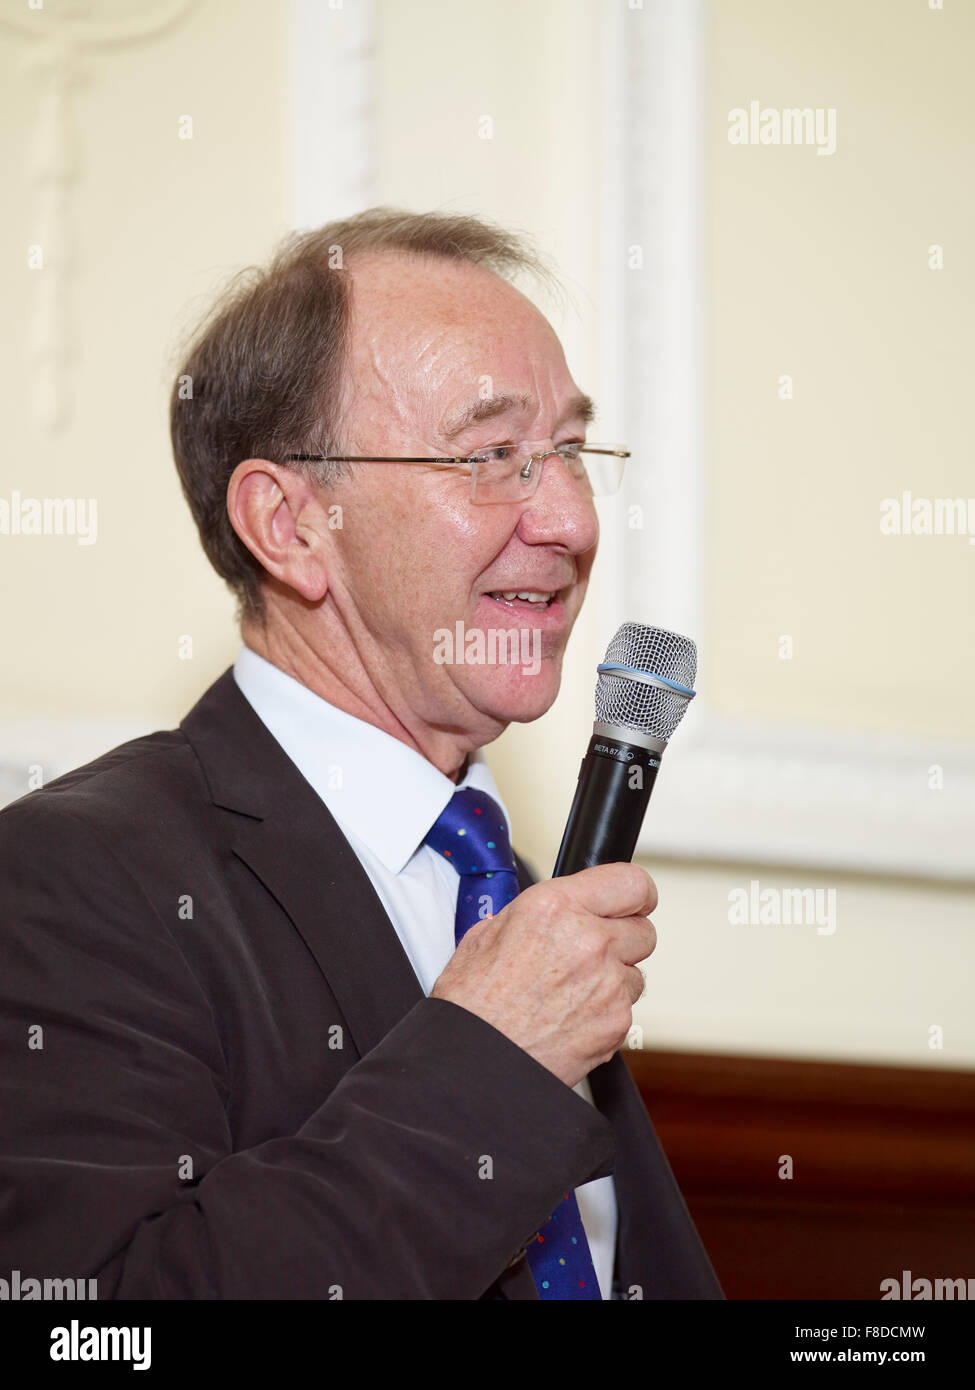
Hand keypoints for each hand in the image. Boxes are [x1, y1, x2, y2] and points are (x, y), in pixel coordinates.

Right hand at [430, 862, 656, 1088]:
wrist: (475, 1064)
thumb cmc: (473, 1007)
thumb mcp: (486, 935)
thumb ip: (533, 914)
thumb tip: (554, 912)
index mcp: (555, 908)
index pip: (631, 883)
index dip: (636, 894)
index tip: (634, 901)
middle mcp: (588, 941)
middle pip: (643, 929)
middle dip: (623, 939)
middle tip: (592, 952)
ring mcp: (608, 984)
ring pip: (636, 973)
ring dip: (614, 979)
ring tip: (570, 993)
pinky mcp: (616, 1023)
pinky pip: (625, 1009)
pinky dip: (605, 1013)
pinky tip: (569, 1018)